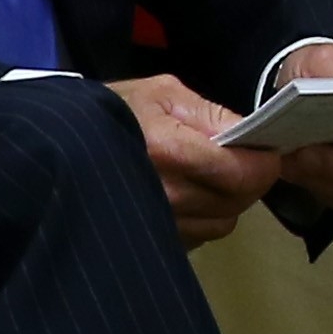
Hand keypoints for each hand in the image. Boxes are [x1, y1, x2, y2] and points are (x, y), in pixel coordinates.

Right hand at [106, 73, 279, 245]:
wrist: (64, 144)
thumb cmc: (118, 111)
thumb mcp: (165, 93)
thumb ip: (213, 114)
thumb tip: (252, 134)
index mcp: (170, 151)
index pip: (241, 173)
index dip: (264, 163)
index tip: (267, 151)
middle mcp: (165, 195)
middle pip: (237, 202)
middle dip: (251, 180)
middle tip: (245, 160)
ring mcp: (157, 223)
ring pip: (222, 223)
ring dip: (228, 201)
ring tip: (214, 178)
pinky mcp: (152, 240)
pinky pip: (199, 235)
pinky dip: (205, 217)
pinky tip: (192, 195)